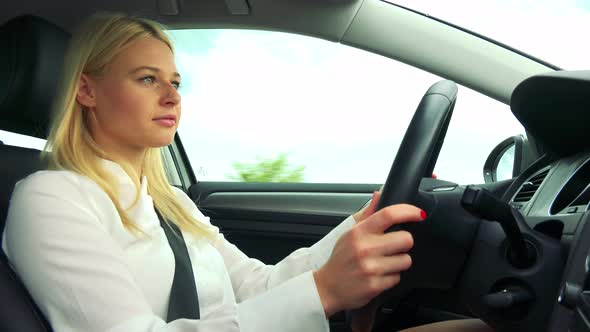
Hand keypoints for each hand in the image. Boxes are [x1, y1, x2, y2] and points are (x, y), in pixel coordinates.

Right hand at [313, 192, 424, 316]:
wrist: (327, 287)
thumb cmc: (340, 259)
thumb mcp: (349, 233)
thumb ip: (367, 213)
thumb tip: (379, 194)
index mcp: (359, 232)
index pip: (389, 215)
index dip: (408, 211)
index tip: (418, 214)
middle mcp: (365, 248)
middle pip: (406, 239)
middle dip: (403, 243)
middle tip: (393, 247)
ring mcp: (370, 268)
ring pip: (406, 260)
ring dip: (399, 262)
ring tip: (384, 263)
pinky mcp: (375, 285)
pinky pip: (397, 278)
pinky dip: (391, 277)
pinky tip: (379, 275)